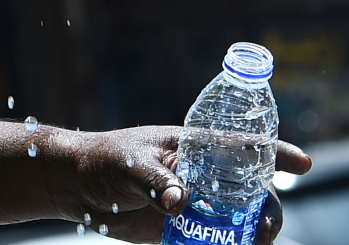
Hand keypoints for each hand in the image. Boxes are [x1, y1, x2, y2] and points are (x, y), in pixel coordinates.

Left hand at [51, 127, 311, 243]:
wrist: (78, 187)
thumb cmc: (103, 160)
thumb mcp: (128, 164)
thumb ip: (154, 181)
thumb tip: (181, 203)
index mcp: (192, 147)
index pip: (241, 146)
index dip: (275, 153)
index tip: (303, 163)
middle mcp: (202, 176)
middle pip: (251, 192)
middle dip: (266, 211)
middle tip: (263, 230)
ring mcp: (197, 204)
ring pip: (239, 222)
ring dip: (252, 237)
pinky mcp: (185, 231)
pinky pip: (217, 244)